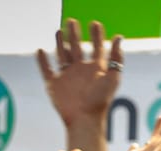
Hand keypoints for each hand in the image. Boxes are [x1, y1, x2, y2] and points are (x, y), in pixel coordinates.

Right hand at [36, 18, 122, 150]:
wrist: (84, 119)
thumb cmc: (100, 101)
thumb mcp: (112, 78)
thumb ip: (117, 58)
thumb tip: (119, 37)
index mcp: (95, 69)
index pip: (97, 48)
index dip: (96, 36)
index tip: (95, 23)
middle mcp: (80, 71)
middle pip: (76, 48)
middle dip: (74, 34)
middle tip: (71, 21)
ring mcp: (67, 77)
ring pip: (62, 56)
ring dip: (60, 44)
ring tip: (58, 31)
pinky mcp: (53, 85)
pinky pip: (46, 70)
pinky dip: (42, 61)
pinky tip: (40, 51)